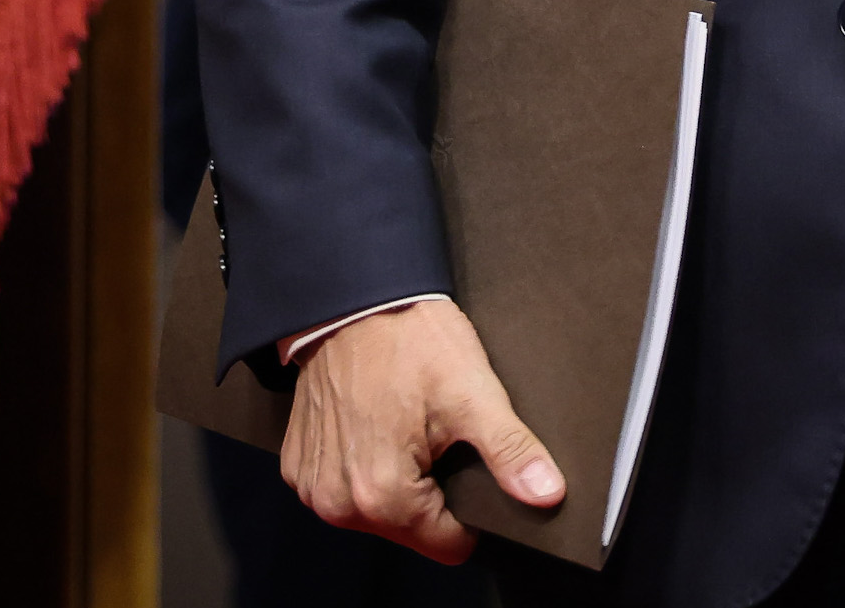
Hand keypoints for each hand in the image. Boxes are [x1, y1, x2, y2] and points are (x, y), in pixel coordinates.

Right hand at [279, 300, 562, 562]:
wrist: (351, 299)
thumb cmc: (409, 340)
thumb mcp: (472, 392)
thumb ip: (510, 451)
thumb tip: (547, 495)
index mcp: (383, 496)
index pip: (449, 546)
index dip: (468, 511)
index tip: (463, 462)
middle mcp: (339, 504)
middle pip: (411, 532)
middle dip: (430, 493)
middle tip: (431, 435)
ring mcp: (313, 487)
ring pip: (378, 515)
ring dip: (395, 482)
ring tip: (402, 427)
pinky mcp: (297, 467)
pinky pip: (344, 491)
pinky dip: (360, 467)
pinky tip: (371, 426)